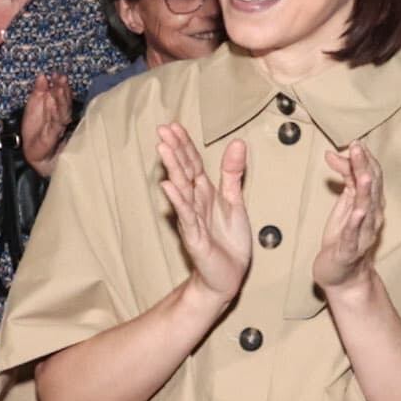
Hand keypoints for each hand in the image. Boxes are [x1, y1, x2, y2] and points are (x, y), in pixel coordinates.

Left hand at [18, 71, 75, 174]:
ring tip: (58, 87)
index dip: (60, 84)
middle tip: (60, 78)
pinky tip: (52, 103)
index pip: (62, 95)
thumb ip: (39, 90)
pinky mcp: (54, 134)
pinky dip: (54, 112)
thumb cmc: (35, 129)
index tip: (57, 74)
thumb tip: (42, 76)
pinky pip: (56, 122)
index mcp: (58, 108)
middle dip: (63, 89)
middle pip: (65, 101)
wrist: (32, 151)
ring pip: (63, 110)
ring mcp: (59, 125)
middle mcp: (61, 116)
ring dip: (61, 98)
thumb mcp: (34, 104)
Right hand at [156, 123, 252, 305]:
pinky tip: (169, 186)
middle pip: (183, 171)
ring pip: (181, 189)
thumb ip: (232, 173)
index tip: (174, 125)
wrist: (228, 275)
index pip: (192, 163)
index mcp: (204, 192)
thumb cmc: (228, 240)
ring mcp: (192, 219)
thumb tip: (238, 142)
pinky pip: (186, 216)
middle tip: (162, 129)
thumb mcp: (235, 201)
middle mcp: (195, 202)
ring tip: (163, 148)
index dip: (185, 144)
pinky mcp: (194, 237)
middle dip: (174, 150)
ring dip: (172, 168)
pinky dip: (178, 200)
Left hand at [313, 142, 386, 301]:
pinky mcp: (350, 251)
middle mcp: (371, 217)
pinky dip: (356, 223)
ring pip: (366, 209)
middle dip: (364, 166)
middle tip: (357, 147)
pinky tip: (358, 211)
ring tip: (362, 174)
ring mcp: (362, 235)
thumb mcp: (342, 203)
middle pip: (370, 188)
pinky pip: (354, 236)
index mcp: (370, 204)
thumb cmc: (344, 237)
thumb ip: (342, 178)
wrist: (344, 276)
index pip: (372, 176)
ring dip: (364, 191)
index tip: (355, 143)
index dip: (363, 159)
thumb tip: (331, 154)